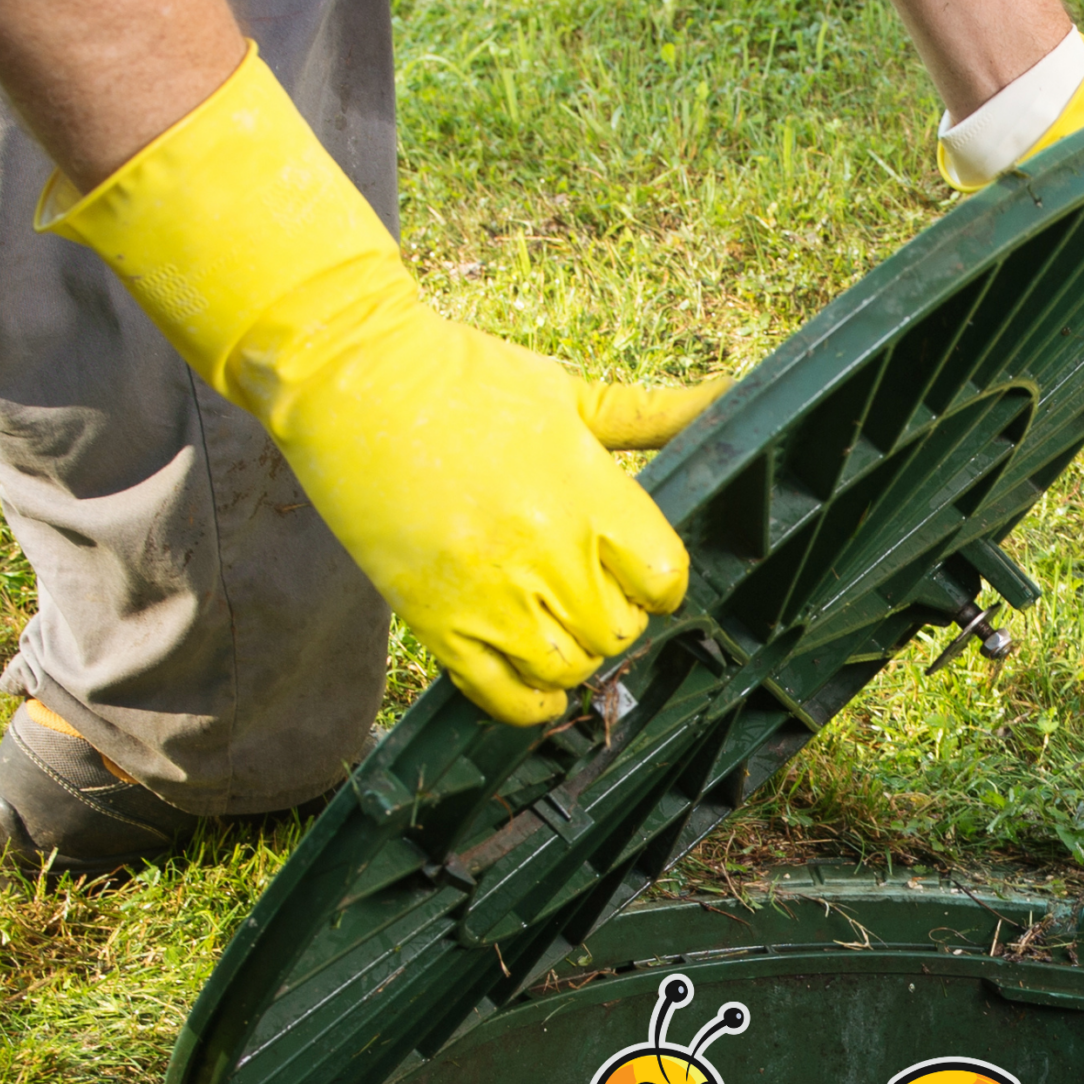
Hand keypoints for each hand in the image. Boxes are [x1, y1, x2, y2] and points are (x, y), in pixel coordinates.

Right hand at [42, 47, 728, 723]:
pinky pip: (502, 698)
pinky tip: (536, 687)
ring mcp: (492, 591)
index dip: (658, 583)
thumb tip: (729, 399)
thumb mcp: (568, 392)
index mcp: (589, 493)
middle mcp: (549, 550)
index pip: (665, 578)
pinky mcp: (438, 620)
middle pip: (619, 631)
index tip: (639, 574)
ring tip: (556, 629)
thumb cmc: (465, 378)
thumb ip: (649, 414)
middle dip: (615, 619)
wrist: (353, 377)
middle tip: (591, 597)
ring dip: (573, 659)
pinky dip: (529, 705)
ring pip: (568, 670)